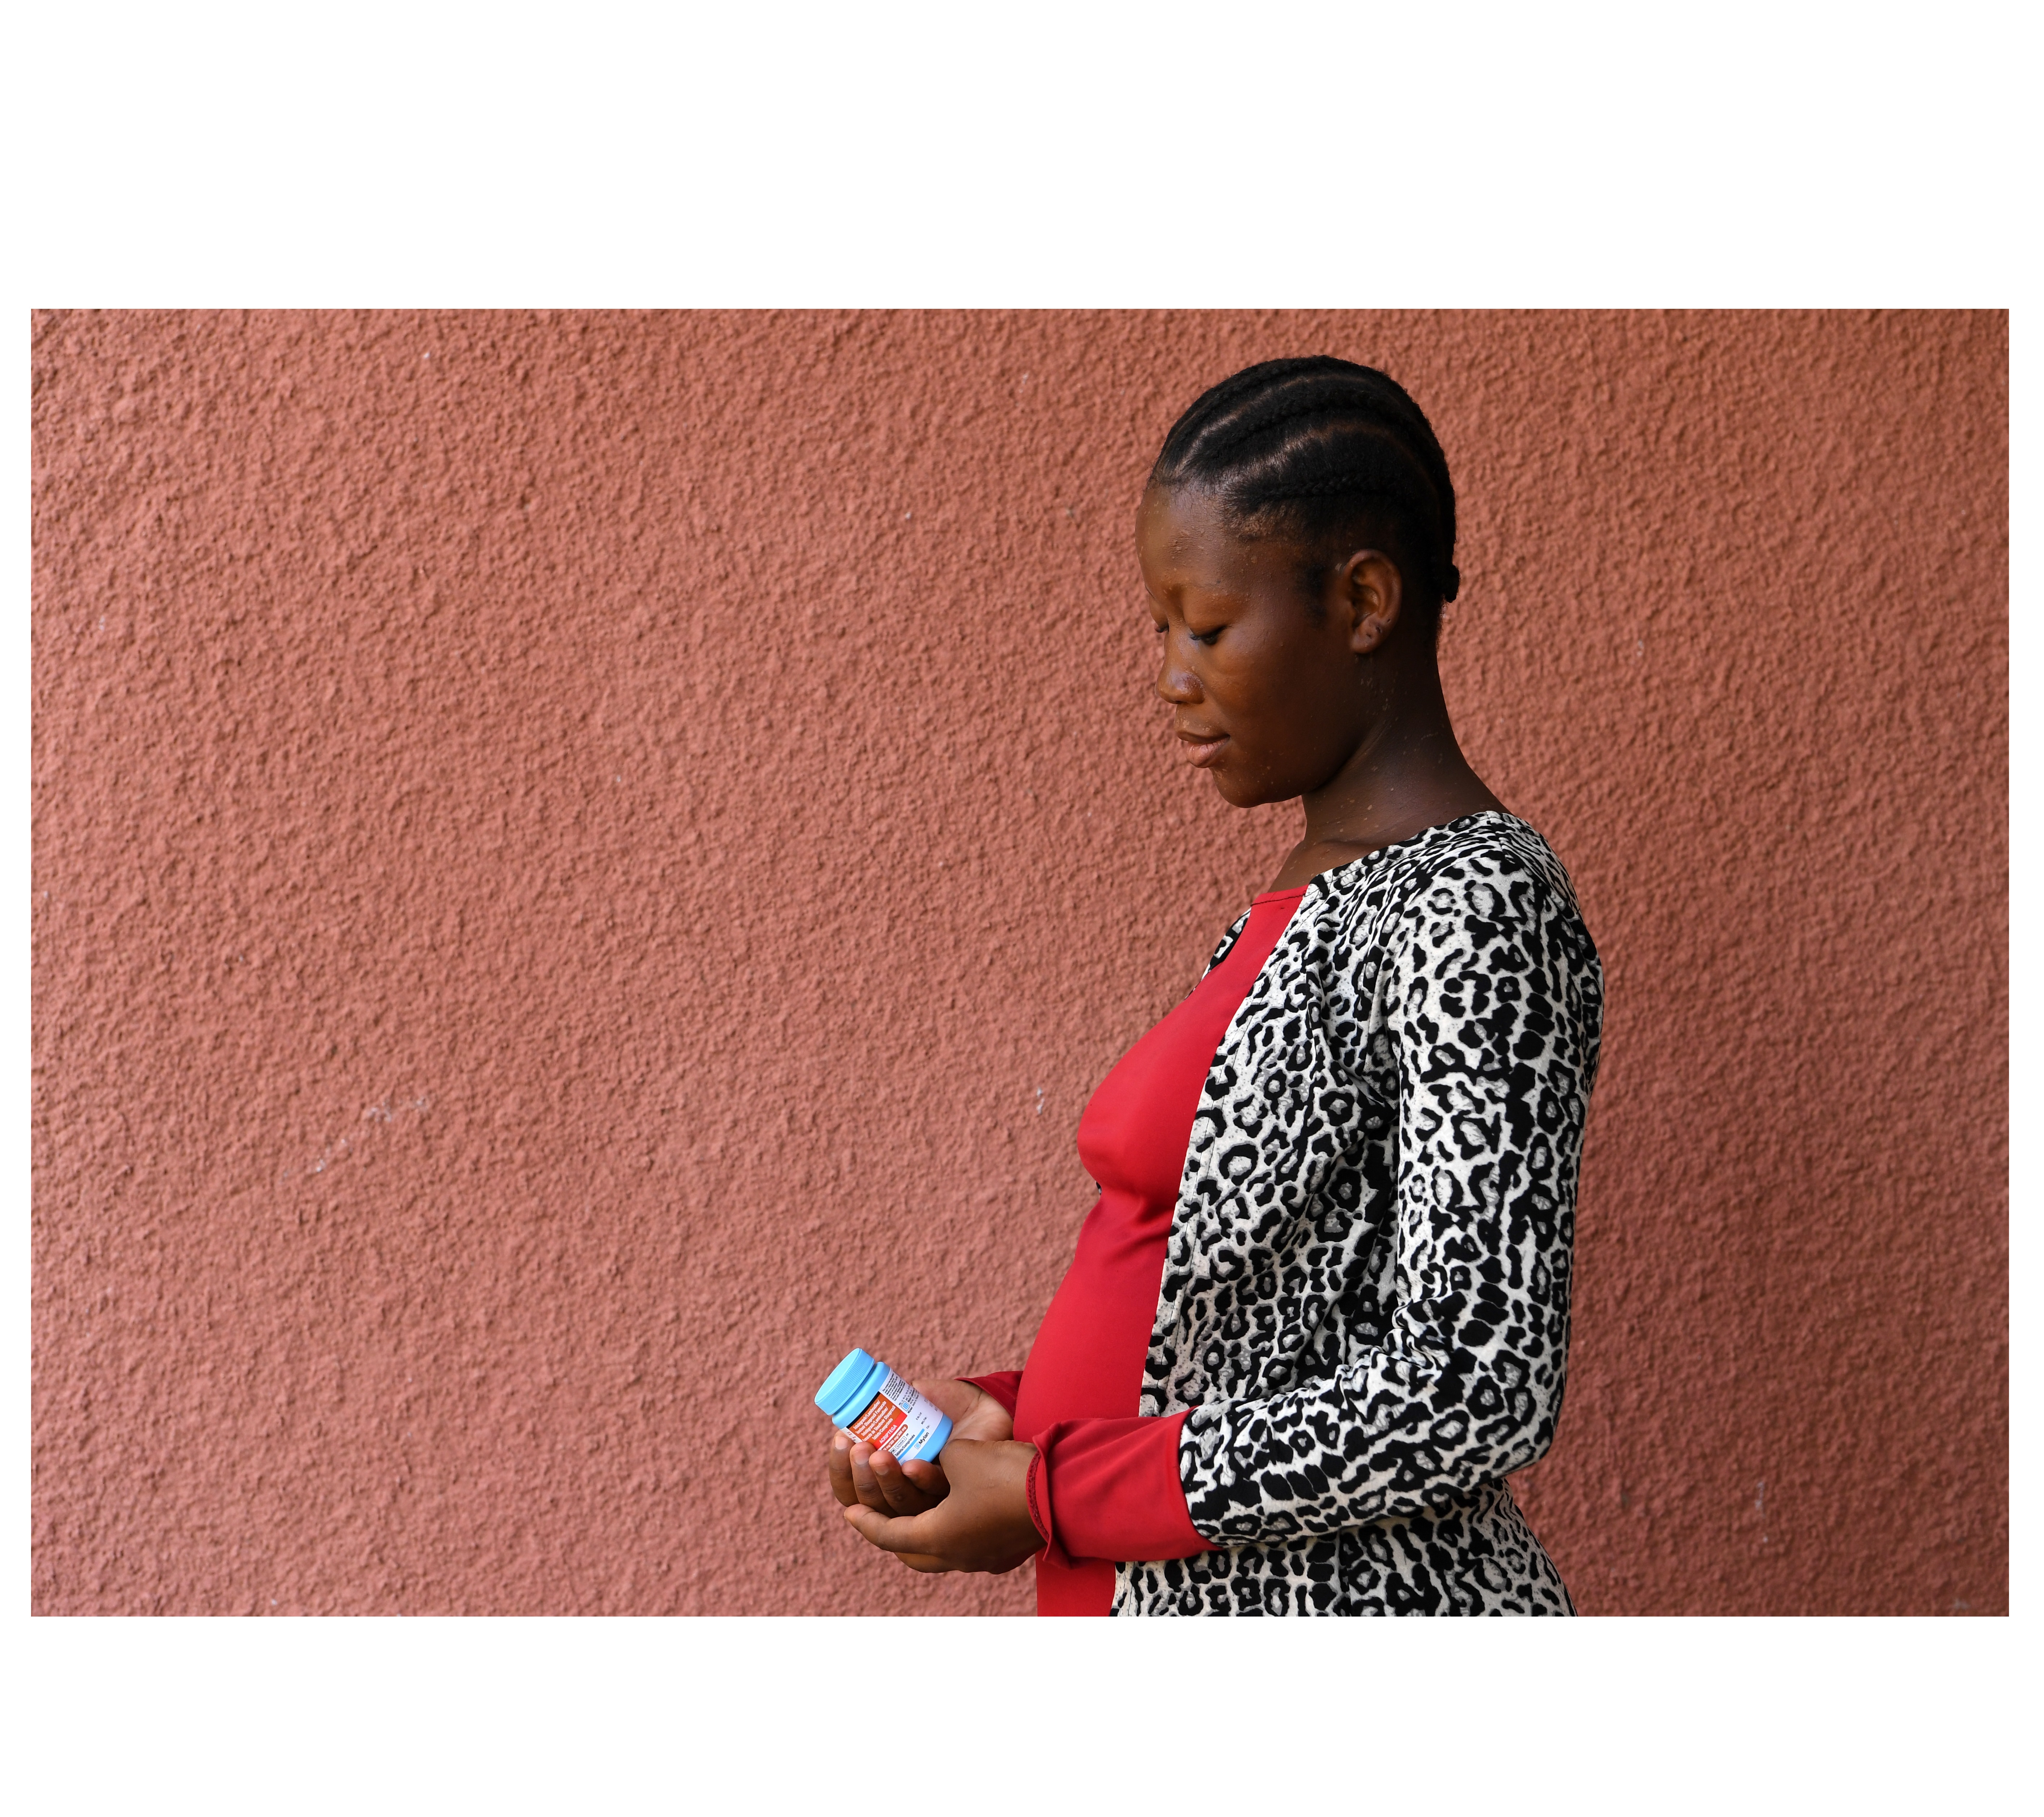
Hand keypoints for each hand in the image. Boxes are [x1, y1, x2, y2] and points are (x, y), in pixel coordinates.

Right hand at [827, 1379, 1011, 1519]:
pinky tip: (913, 1465)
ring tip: (881, 1455)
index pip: (851, 1488)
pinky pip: (935, 1497)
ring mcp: (932, 1500)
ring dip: (886, 1482)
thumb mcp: (911, 1401)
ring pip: (900, 1506)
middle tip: (860, 1449)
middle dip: (861, 1478)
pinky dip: (922, 1480)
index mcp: (887, 1476)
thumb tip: (853, 1411)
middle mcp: (906, 1494)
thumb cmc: (948, 1406)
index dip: (840, 1470)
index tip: (839, 1439)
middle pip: (871, 1503)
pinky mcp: (960, 1496)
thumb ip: (884, 1405)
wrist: (989, 1404)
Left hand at [839, 1436, 1043, 1574]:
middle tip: (879, 1516)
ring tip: (914, 1516)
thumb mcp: (959, 1455)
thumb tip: (936, 1461)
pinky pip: (966, 1547)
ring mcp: (984, 1558)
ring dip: (923, 1535)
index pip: (890, 1535)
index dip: (866, 1521)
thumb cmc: (1005, 1473)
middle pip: (913, 1554)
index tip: (848, 1512)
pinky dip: (951, 1533)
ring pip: (941, 1553)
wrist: (1062, 1492)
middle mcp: (958, 1556)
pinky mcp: (1004, 1551)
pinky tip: (953, 1516)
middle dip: (892, 1534)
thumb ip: (937, 1459)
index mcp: (939, 1538)